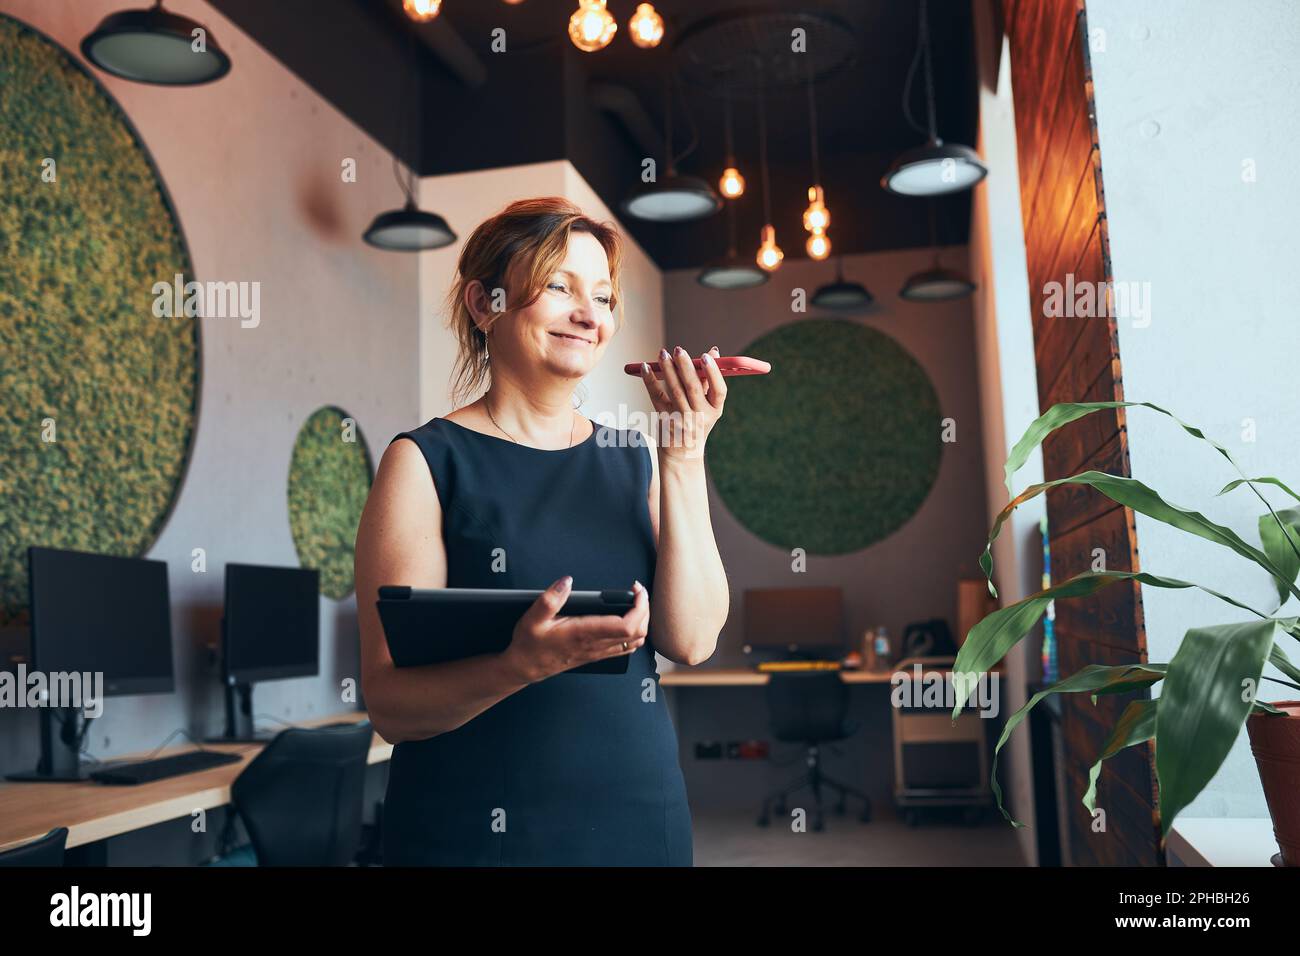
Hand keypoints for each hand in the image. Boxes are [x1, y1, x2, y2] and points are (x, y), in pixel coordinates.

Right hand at [500, 576, 648, 683]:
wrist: (525, 667)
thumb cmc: (529, 643)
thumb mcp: (533, 618)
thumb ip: (550, 599)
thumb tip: (566, 581)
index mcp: (584, 633)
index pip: (626, 625)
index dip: (639, 607)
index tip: (637, 590)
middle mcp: (595, 645)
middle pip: (638, 632)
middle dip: (645, 610)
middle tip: (638, 592)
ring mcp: (598, 652)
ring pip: (635, 642)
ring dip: (642, 622)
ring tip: (636, 604)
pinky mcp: (596, 655)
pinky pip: (626, 648)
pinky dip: (635, 633)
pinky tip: (628, 620)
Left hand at [639, 345, 726, 461]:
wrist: (682, 454)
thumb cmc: (696, 422)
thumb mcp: (707, 406)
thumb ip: (708, 380)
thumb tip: (714, 352)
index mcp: (715, 411)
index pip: (719, 390)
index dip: (713, 373)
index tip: (706, 356)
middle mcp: (700, 416)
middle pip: (694, 388)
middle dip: (685, 367)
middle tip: (679, 349)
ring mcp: (681, 420)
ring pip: (674, 390)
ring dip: (667, 369)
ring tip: (662, 353)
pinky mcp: (664, 420)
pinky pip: (656, 397)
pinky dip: (650, 381)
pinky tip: (645, 368)